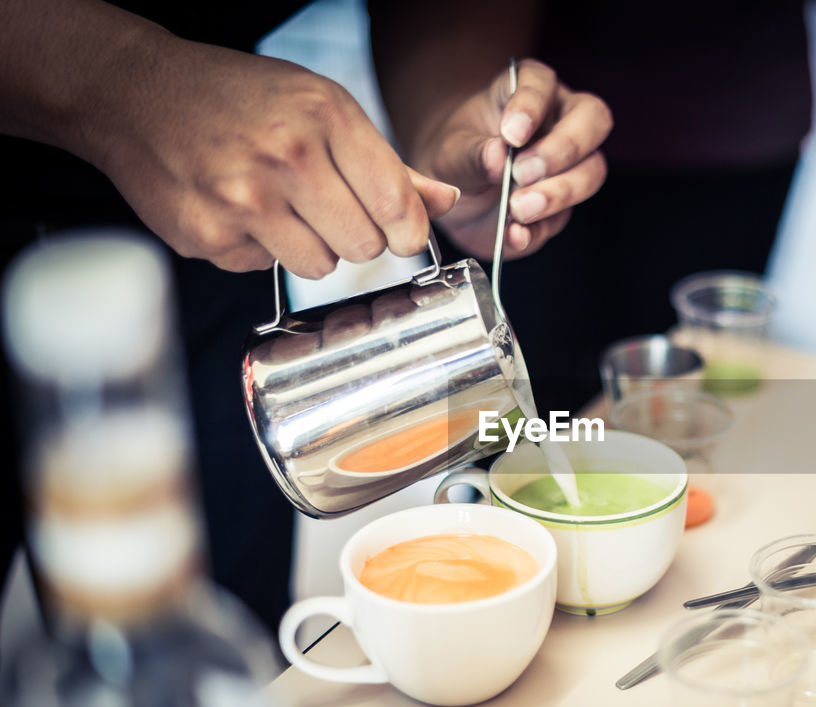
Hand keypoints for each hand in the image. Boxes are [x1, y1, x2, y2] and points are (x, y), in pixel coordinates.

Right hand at [92, 39, 458, 278]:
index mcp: (327, 116)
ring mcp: (245, 200)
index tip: (400, 232)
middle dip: (355, 236)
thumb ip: (388, 164)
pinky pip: (265, 269)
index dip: (407, 230)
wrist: (134, 93)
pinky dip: (259, 249)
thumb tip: (446, 201)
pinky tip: (238, 211)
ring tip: (280, 207)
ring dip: (310, 247)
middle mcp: (287, 157)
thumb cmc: (240, 100)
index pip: (399, 206)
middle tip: (324, 208)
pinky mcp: (210, 236)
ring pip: (320, 267)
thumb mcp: (322, 107)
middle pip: (365, 246)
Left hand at [414, 59, 611, 259]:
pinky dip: (540, 229)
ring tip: (518, 208)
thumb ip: (473, 151)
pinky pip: (563, 217)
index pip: (544, 84)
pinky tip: (515, 234)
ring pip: (592, 171)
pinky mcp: (562, 206)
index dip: (532, 106)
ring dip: (559, 192)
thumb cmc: (456, 155)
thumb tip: (497, 156)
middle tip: (522, 173)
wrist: (453, 196)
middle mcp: (561, 122)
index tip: (510, 134)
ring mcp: (570, 166)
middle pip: (593, 121)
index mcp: (531, 91)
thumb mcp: (452, 149)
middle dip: (563, 149)